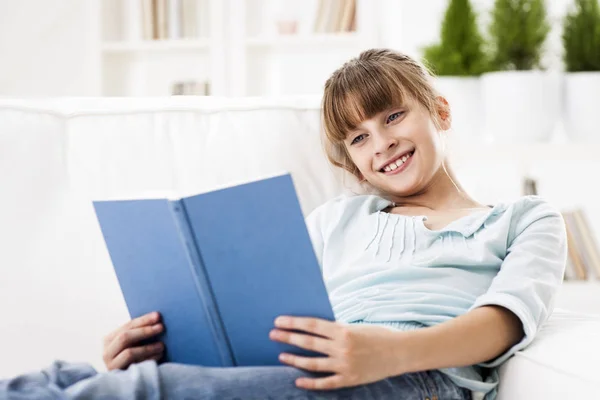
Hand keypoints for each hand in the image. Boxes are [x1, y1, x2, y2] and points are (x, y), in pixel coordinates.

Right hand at [102, 312, 164, 370]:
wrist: (126, 383)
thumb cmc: (134, 358)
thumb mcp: (133, 344)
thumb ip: (138, 333)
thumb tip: (156, 319)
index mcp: (109, 339)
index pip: (127, 326)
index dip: (143, 320)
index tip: (157, 316)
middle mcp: (106, 352)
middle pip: (125, 337)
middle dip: (145, 331)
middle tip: (161, 327)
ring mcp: (110, 365)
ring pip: (129, 352)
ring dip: (148, 347)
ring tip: (162, 345)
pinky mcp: (118, 376)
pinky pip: (134, 365)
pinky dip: (149, 359)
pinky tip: (159, 355)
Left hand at [269, 316, 406, 389]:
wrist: (400, 353)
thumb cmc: (377, 336)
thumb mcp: (355, 327)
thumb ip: (336, 330)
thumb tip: (313, 329)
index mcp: (343, 330)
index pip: (312, 325)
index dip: (294, 323)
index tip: (279, 321)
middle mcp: (342, 347)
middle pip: (308, 342)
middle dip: (288, 338)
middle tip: (272, 335)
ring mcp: (345, 364)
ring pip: (313, 363)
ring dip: (295, 359)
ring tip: (281, 356)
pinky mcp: (349, 379)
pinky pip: (326, 383)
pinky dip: (310, 382)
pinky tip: (297, 380)